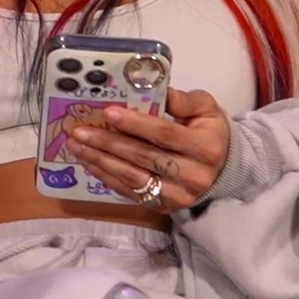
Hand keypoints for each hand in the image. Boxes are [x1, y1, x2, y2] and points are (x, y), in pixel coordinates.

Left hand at [67, 88, 230, 212]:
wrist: (222, 169)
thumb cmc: (208, 133)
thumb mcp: (205, 110)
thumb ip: (183, 100)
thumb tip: (157, 91)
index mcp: (205, 148)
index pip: (164, 135)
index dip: (135, 124)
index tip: (109, 112)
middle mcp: (193, 176)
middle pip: (143, 158)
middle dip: (108, 143)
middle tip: (80, 132)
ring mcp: (178, 196)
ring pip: (133, 178)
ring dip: (100, 161)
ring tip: (77, 146)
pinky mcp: (164, 207)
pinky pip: (131, 192)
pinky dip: (107, 177)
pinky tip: (89, 163)